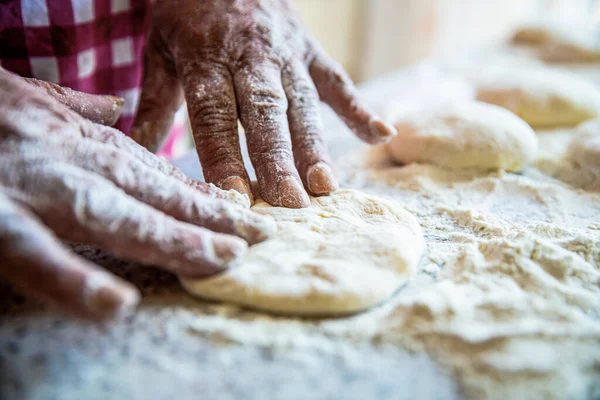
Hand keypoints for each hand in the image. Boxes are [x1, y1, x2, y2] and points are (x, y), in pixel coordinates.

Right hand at [0, 67, 274, 319]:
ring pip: (119, 220)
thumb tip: (117, 106)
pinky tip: (114, 307)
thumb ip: (80, 106)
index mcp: (86, 144)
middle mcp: (74, 164)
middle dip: (210, 223)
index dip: (206, 199)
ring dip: (173, 242)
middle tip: (259, 243)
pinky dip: (74, 281)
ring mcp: (39, 191)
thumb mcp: (36, 99)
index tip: (247, 219)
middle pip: (157, 197)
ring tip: (220, 263)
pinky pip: (37, 257)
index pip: (161, 176)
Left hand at [130, 0, 396, 207]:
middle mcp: (251, 56)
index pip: (216, 113)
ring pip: (303, 103)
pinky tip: (382, 135)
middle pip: (265, 112)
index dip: (225, 155)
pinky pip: (338, 81)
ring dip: (315, 145)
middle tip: (289, 203)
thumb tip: (136, 154)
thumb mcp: (160, 50)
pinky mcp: (312, 51)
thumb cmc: (187, 15)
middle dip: (278, 159)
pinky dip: (360, 108)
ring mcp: (287, 52)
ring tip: (325, 187)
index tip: (235, 197)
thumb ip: (154, 103)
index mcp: (207, 56)